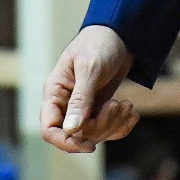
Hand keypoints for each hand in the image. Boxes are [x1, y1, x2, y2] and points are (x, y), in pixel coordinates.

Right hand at [40, 26, 138, 153]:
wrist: (120, 35)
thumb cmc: (98, 44)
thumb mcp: (89, 69)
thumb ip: (80, 100)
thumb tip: (71, 130)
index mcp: (55, 92)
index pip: (49, 129)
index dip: (65, 142)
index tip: (89, 144)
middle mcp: (66, 103)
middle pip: (76, 135)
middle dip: (101, 127)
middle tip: (117, 105)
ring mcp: (83, 107)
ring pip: (94, 134)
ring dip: (114, 124)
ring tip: (127, 105)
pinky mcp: (99, 108)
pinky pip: (107, 129)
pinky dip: (121, 125)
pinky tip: (131, 111)